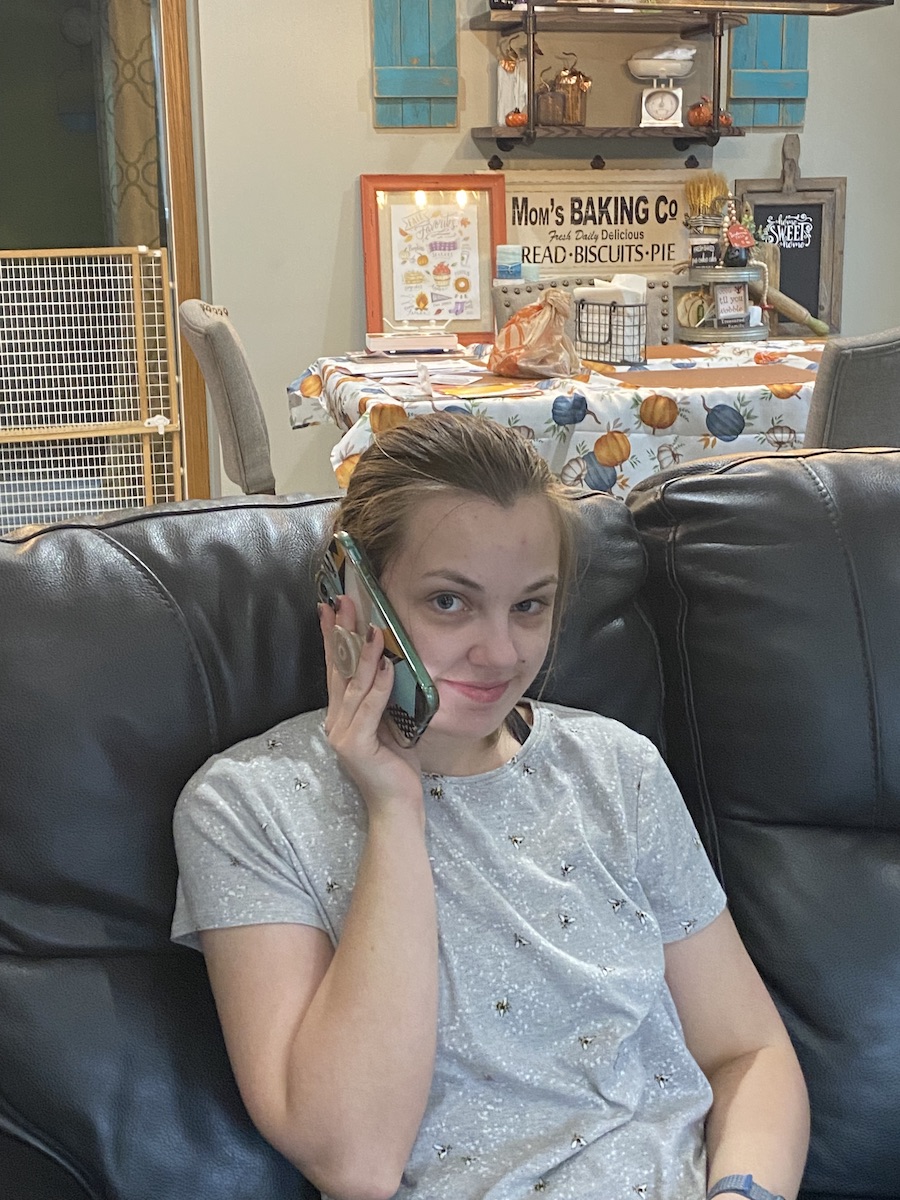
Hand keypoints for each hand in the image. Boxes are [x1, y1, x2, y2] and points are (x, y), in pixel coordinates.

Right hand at [319, 598, 423, 819]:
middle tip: (343, 601)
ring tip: (372, 628)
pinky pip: (369, 707)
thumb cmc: (397, 764)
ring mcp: (342, 732)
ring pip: (354, 685)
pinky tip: (385, 665)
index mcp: (343, 712)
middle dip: (341, 633)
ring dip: (364, 654)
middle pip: (338, 668)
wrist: (397, 804)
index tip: (330, 607)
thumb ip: (384, 696)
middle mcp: (336, 719)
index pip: (336, 667)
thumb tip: (391, 660)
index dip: (332, 636)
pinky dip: (378, 686)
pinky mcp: (354, 744)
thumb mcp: (391, 721)